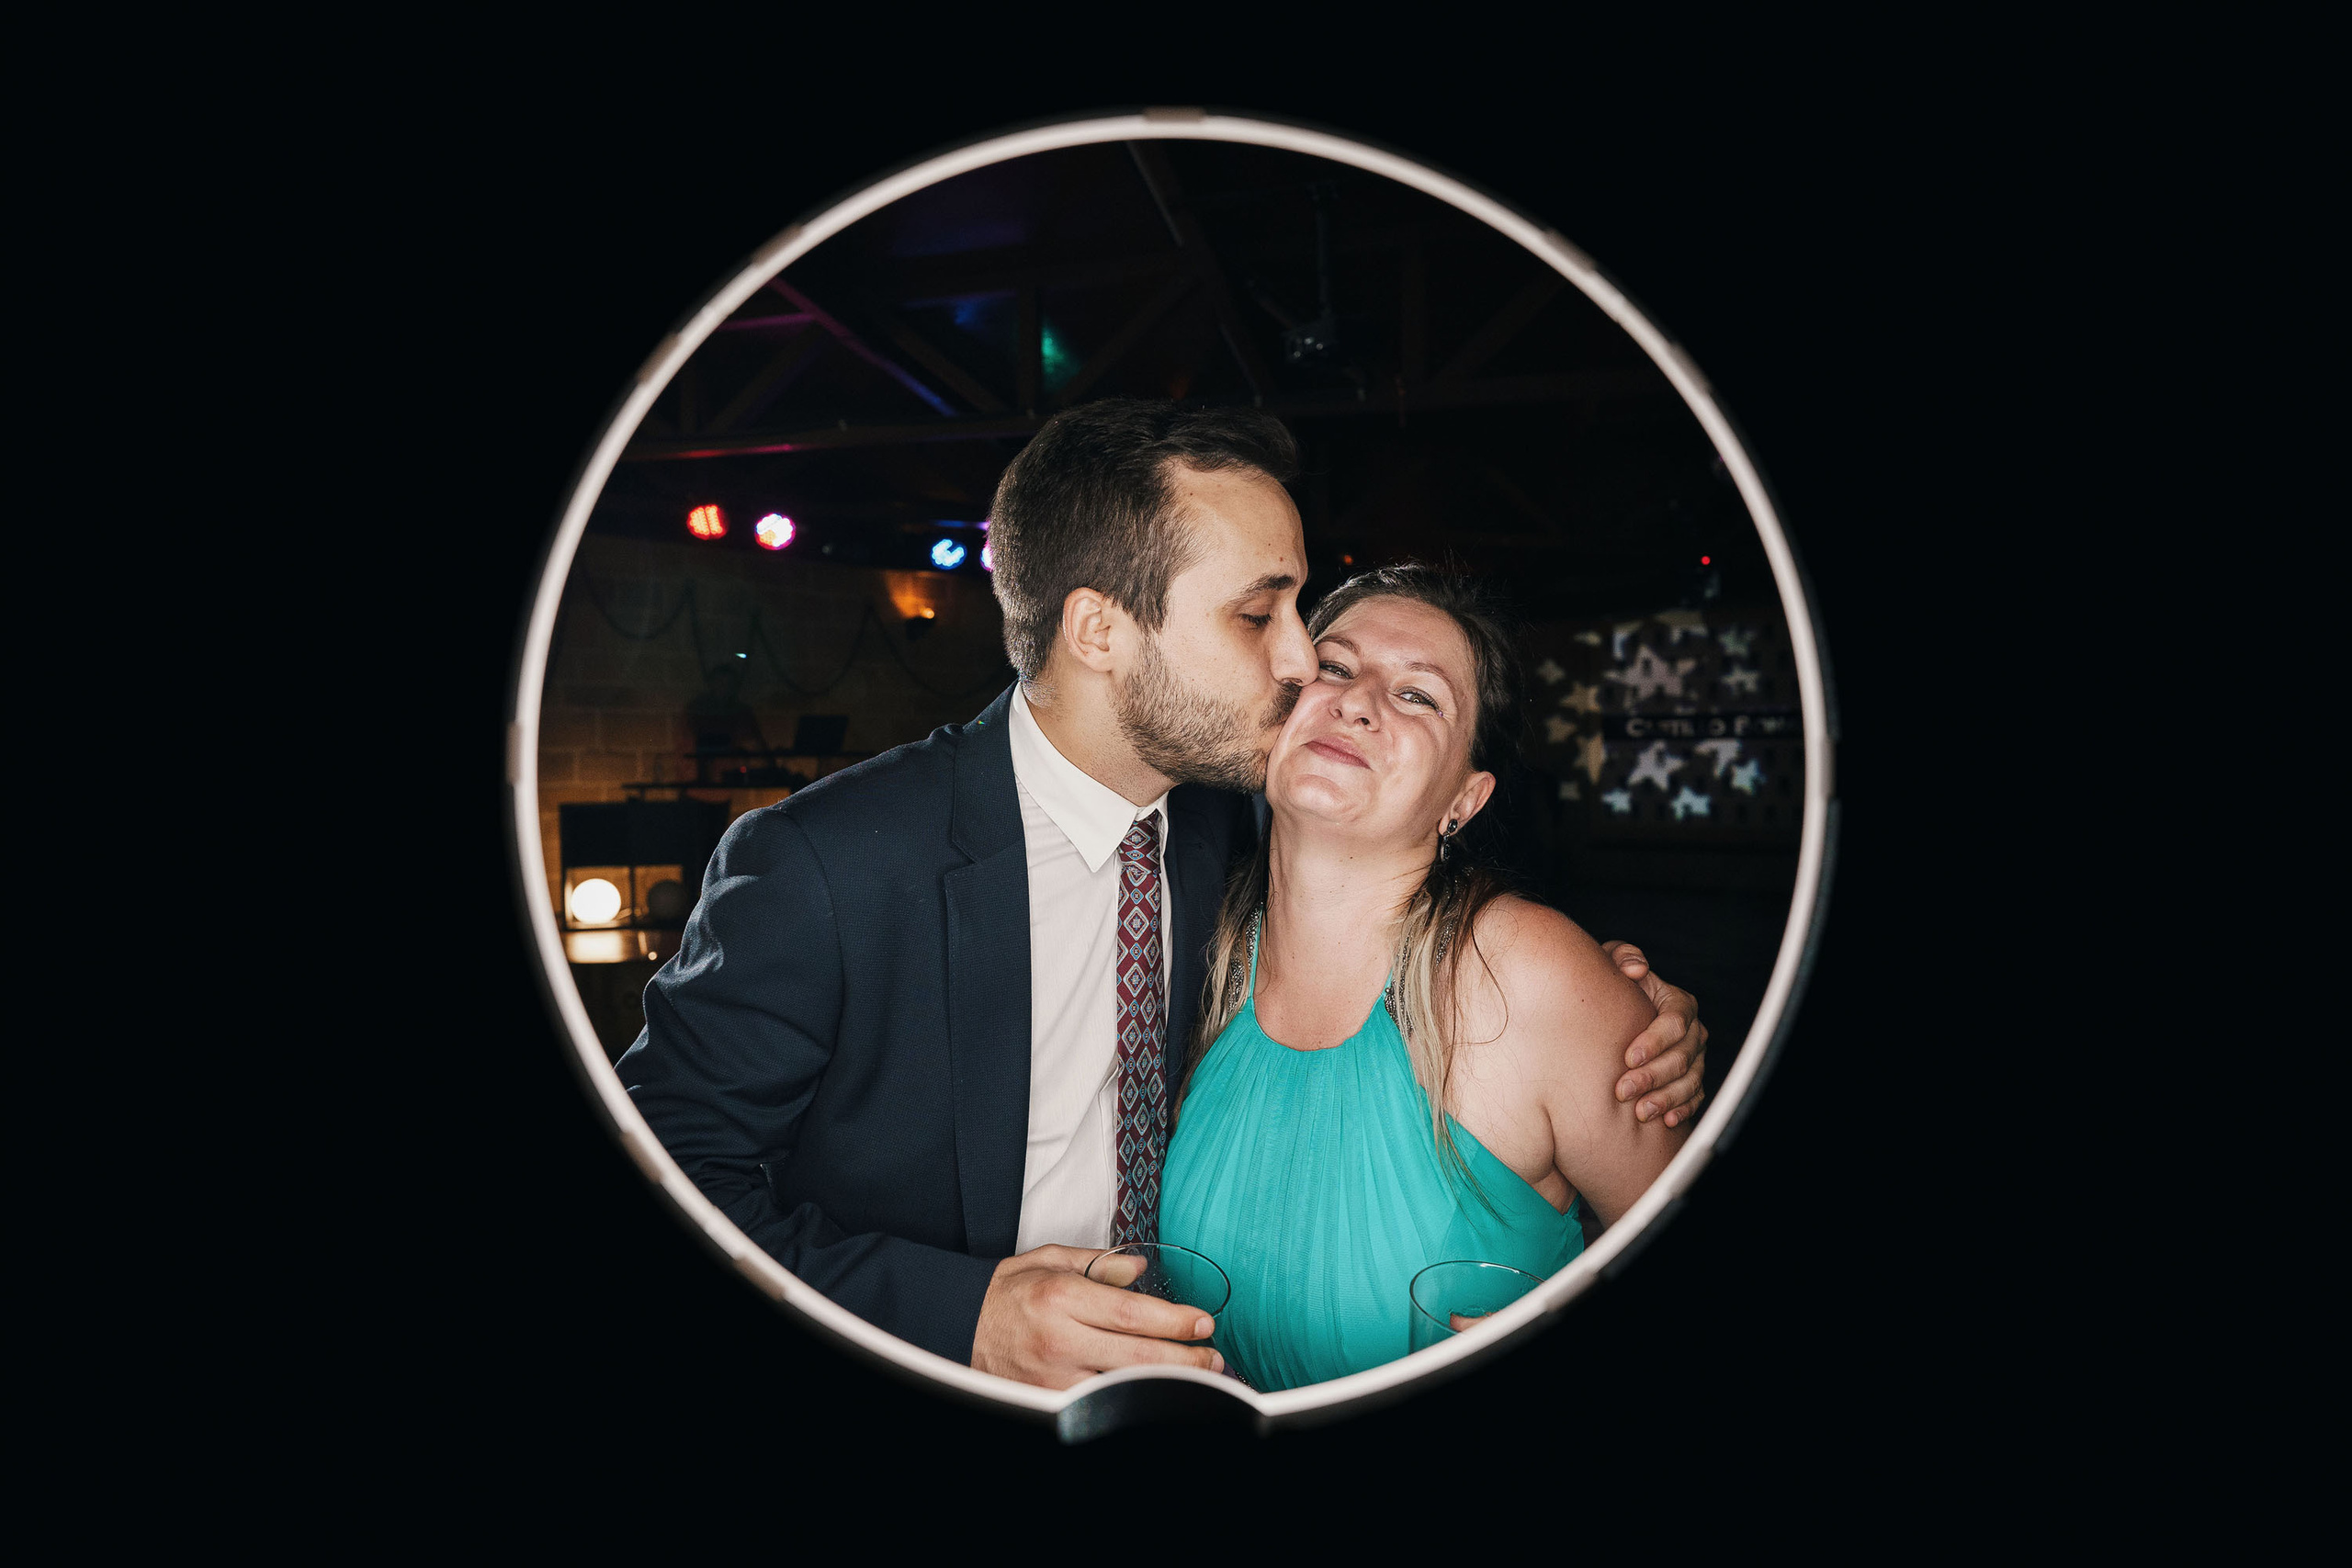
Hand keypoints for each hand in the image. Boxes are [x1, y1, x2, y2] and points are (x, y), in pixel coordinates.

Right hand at [970, 1244, 1224, 1389]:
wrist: (958, 1326)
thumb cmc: (1007, 1292)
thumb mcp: (1048, 1261)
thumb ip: (1098, 1264)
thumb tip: (1140, 1271)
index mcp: (1060, 1298)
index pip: (1131, 1313)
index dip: (1174, 1321)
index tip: (1204, 1324)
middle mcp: (1058, 1341)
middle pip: (1137, 1356)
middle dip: (1185, 1360)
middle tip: (1213, 1359)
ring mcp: (1052, 1378)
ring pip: (1123, 1386)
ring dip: (1165, 1383)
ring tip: (1195, 1377)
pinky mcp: (1046, 1400)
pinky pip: (1099, 1403)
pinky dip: (1130, 1398)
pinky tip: (1154, 1391)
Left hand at [1600, 942, 1708, 1128]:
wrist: (1610, 1014)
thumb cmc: (1611, 986)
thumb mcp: (1611, 963)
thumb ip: (1622, 957)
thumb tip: (1636, 968)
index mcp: (1678, 1003)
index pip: (1674, 1022)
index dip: (1654, 1041)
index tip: (1628, 1057)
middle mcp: (1692, 1032)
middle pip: (1682, 1057)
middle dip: (1652, 1076)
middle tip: (1623, 1091)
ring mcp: (1694, 1058)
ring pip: (1690, 1081)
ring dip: (1665, 1098)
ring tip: (1640, 1112)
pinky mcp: (1691, 1081)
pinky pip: (1694, 1098)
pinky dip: (1682, 1109)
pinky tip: (1665, 1121)